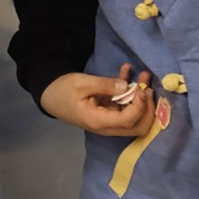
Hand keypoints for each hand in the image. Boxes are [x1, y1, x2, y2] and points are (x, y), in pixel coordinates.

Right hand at [39, 63, 154, 136]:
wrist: (50, 95)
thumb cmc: (63, 90)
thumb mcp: (82, 83)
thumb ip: (105, 85)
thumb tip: (126, 86)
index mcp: (99, 122)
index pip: (128, 120)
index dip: (139, 106)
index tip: (140, 89)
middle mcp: (107, 126)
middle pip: (138, 127)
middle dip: (148, 108)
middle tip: (148, 88)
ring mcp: (110, 121)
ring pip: (135, 117)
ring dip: (142, 98)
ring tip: (142, 75)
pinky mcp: (109, 113)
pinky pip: (125, 106)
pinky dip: (130, 92)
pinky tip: (126, 71)